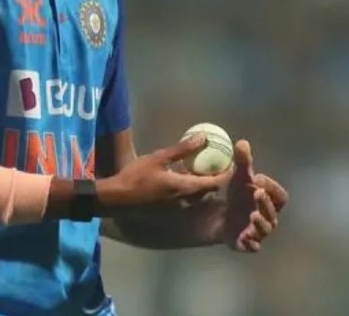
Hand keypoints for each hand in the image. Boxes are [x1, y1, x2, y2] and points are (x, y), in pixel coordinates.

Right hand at [98, 134, 232, 214]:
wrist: (118, 199)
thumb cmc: (137, 176)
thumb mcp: (158, 158)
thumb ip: (182, 149)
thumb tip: (203, 137)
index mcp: (186, 187)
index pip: (215, 182)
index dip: (226, 173)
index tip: (231, 161)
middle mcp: (186, 200)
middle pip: (208, 190)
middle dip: (215, 178)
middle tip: (215, 162)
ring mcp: (178, 207)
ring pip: (198, 195)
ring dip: (202, 184)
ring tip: (199, 168)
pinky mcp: (169, 209)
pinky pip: (187, 198)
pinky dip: (190, 188)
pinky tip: (181, 177)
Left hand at [222, 140, 288, 252]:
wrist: (219, 216)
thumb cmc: (235, 195)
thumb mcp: (238, 178)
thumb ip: (243, 162)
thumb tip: (242, 142)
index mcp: (270, 201)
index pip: (280, 196)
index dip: (271, 187)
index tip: (257, 177)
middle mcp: (268, 218)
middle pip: (273, 212)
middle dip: (266, 202)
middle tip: (257, 192)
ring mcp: (257, 232)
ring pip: (264, 229)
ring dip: (260, 222)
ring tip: (252, 214)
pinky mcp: (245, 244)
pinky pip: (251, 247)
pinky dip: (249, 243)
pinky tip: (244, 237)